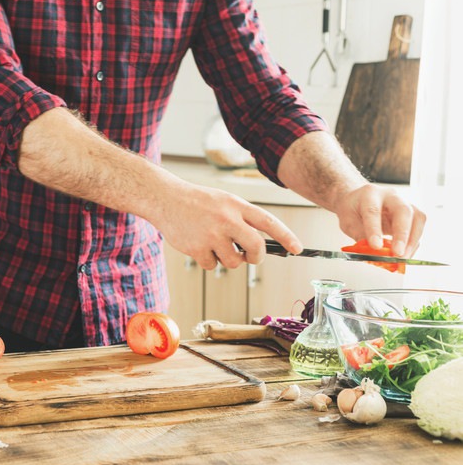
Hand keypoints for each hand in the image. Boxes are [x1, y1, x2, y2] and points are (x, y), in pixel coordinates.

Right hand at [153, 184, 302, 269]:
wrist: (166, 199)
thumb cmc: (197, 202)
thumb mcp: (224, 201)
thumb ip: (241, 219)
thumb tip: (258, 245)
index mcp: (236, 205)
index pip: (269, 223)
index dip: (286, 237)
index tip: (297, 248)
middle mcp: (227, 220)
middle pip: (255, 248)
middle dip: (255, 257)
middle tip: (249, 256)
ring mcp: (212, 235)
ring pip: (234, 262)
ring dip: (228, 259)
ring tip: (215, 244)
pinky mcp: (197, 249)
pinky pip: (212, 265)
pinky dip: (208, 260)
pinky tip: (199, 245)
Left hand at [334, 184, 425, 256]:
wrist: (358, 200)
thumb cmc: (353, 209)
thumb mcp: (347, 221)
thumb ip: (359, 235)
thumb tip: (373, 252)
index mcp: (370, 194)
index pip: (373, 211)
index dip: (375, 230)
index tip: (376, 246)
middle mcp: (390, 196)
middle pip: (403, 211)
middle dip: (402, 234)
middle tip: (397, 253)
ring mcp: (404, 203)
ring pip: (417, 219)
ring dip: (412, 241)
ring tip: (402, 257)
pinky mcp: (411, 214)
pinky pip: (418, 228)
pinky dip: (412, 244)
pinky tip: (405, 254)